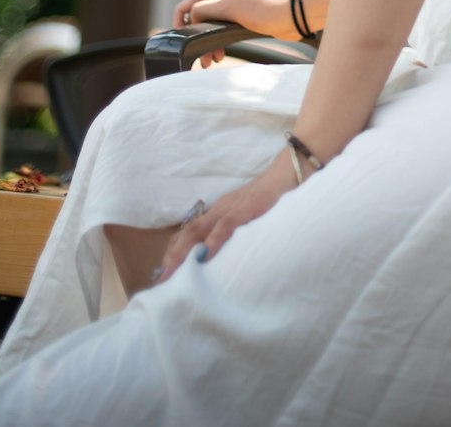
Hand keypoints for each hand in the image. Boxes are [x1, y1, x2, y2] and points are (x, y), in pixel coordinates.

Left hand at [154, 153, 296, 281]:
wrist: (289, 170)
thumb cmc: (272, 196)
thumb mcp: (250, 216)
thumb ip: (237, 231)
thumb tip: (227, 255)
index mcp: (220, 212)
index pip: (190, 232)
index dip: (175, 252)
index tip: (164, 274)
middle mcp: (220, 210)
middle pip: (188, 233)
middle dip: (172, 257)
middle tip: (161, 281)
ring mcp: (232, 208)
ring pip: (199, 230)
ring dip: (183, 252)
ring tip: (172, 272)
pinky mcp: (247, 208)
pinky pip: (226, 225)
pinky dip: (213, 240)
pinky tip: (205, 255)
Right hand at [173, 0, 296, 67]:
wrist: (284, 16)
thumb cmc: (257, 10)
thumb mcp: (224, 7)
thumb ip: (202, 10)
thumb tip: (190, 17)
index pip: (184, 6)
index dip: (178, 24)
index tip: (180, 41)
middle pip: (196, 20)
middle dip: (196, 40)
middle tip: (202, 61)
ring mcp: (227, 7)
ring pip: (208, 29)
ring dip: (207, 45)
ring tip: (211, 61)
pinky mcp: (236, 18)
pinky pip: (219, 32)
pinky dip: (217, 43)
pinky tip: (220, 55)